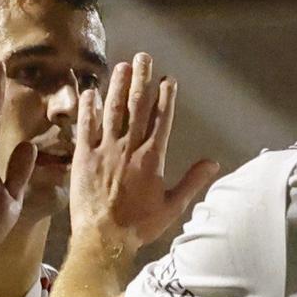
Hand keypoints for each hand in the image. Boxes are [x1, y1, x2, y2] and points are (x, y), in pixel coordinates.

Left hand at [70, 53, 221, 256]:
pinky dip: (89, 108)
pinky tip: (91, 92)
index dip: (166, 96)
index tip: (167, 78)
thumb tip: (214, 163)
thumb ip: (192, 181)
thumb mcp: (172, 207)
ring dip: (118, 85)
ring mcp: (105, 150)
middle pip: (138, 105)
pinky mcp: (83, 157)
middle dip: (142, 79)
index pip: (162, 118)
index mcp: (153, 157)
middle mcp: (130, 148)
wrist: (103, 238)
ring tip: (122, 65)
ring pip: (113, 110)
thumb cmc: (139, 226)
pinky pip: (86, 126)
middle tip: (144, 57)